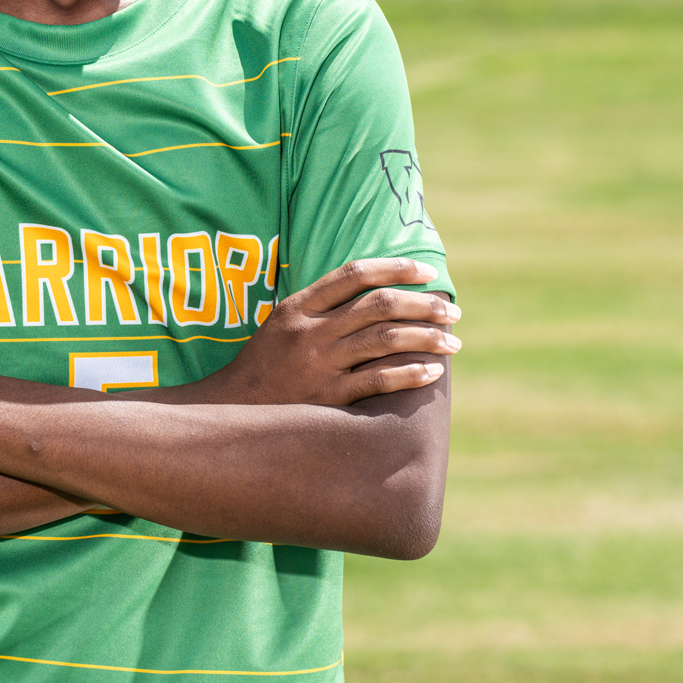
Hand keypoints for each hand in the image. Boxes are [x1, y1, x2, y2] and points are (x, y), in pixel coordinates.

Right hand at [198, 257, 458, 408]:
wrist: (230, 414)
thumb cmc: (263, 368)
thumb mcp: (280, 326)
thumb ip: (319, 308)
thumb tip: (373, 294)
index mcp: (297, 307)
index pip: (354, 274)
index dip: (396, 268)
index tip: (427, 272)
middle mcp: (310, 332)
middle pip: (378, 305)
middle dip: (423, 305)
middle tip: (452, 312)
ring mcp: (318, 365)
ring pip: (385, 340)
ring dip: (426, 338)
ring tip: (452, 341)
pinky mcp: (327, 398)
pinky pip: (378, 381)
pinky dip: (410, 374)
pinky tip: (431, 372)